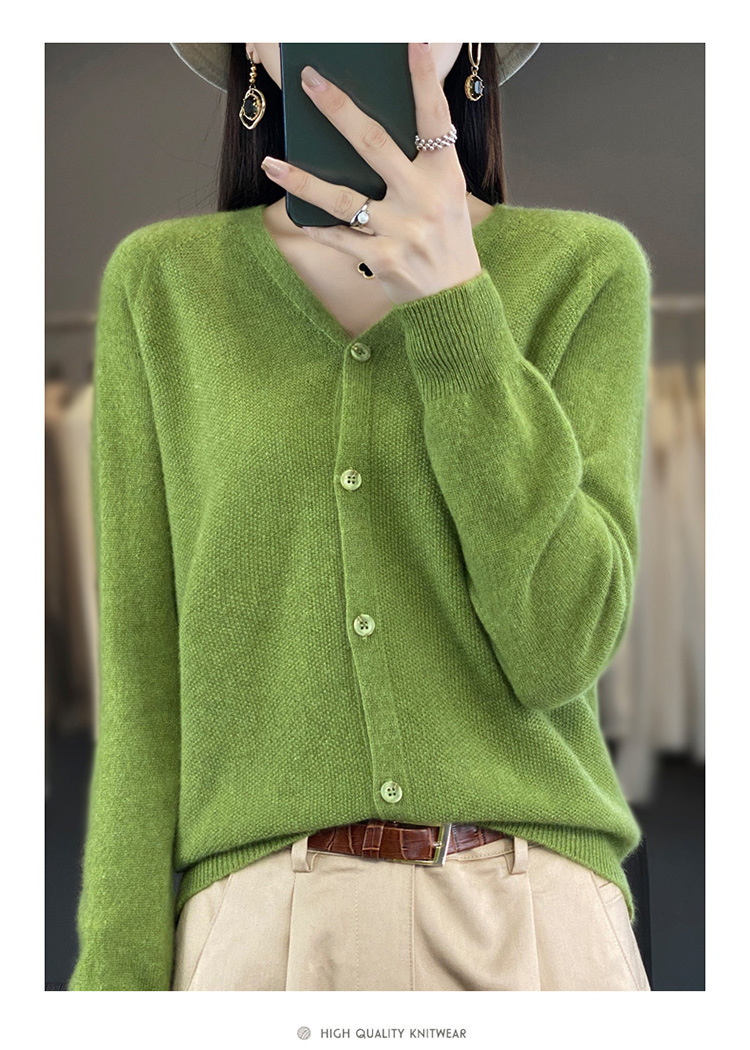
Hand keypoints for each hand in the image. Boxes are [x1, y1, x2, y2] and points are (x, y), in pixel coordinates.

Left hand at [259, 42, 482, 305]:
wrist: (454, 300)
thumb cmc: (445, 239)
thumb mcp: (448, 196)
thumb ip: (419, 164)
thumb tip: (367, 131)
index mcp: (445, 174)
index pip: (434, 117)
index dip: (423, 78)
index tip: (413, 41)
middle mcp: (424, 198)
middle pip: (374, 144)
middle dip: (338, 109)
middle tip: (310, 81)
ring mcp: (402, 230)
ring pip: (341, 197)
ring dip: (302, 180)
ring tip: (271, 164)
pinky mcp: (383, 259)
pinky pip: (340, 238)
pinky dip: (318, 228)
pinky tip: (299, 218)